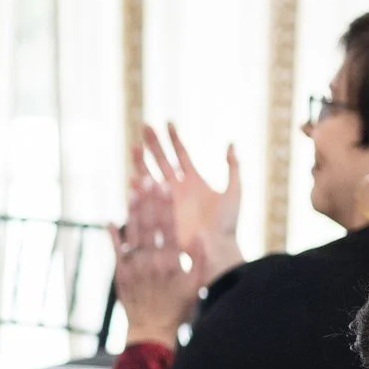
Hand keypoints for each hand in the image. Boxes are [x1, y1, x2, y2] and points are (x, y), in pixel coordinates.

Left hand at [116, 180, 199, 348]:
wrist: (151, 329)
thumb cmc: (178, 307)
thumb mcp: (196, 285)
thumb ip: (200, 260)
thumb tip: (200, 235)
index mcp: (172, 263)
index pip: (169, 228)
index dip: (166, 205)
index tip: (165, 186)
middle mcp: (152, 262)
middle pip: (150, 225)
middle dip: (149, 200)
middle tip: (148, 179)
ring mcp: (134, 266)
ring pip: (133, 233)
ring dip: (132, 210)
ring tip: (132, 190)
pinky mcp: (120, 273)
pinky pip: (116, 250)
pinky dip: (112, 235)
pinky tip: (110, 220)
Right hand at [133, 123, 243, 282]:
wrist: (217, 246)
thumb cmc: (228, 223)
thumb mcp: (235, 191)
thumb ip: (233, 167)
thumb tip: (231, 144)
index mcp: (194, 180)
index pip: (181, 154)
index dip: (174, 138)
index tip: (168, 122)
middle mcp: (178, 187)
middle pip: (163, 160)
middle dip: (154, 143)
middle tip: (145, 125)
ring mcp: (168, 199)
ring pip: (152, 174)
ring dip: (143, 161)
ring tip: (134, 145)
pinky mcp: (162, 211)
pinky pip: (148, 197)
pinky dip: (140, 187)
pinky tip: (133, 176)